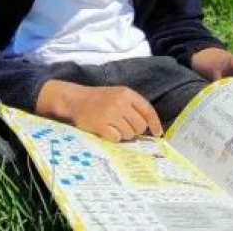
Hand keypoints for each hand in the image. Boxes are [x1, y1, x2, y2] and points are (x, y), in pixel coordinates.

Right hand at [36, 80, 162, 142]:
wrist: (75, 100)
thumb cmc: (99, 99)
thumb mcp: (118, 94)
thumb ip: (133, 106)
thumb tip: (149, 127)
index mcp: (127, 94)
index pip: (148, 111)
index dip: (155, 124)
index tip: (158, 133)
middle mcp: (121, 102)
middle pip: (140, 126)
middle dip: (135, 130)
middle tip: (124, 127)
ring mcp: (110, 114)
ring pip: (129, 134)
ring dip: (123, 134)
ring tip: (113, 127)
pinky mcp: (101, 125)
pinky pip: (117, 138)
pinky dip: (113, 137)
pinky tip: (106, 131)